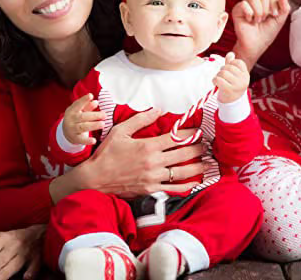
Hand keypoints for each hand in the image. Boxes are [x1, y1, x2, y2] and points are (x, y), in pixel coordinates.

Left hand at [0, 224, 43, 279]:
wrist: (40, 233)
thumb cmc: (12, 240)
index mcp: (0, 238)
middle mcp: (12, 244)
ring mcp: (26, 251)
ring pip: (13, 265)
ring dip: (3, 275)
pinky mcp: (38, 257)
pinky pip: (34, 265)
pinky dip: (31, 272)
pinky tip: (26, 277)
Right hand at [51, 108, 205, 201]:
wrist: (95, 180)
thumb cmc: (107, 153)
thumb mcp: (121, 131)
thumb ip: (140, 120)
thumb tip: (157, 110)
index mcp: (148, 146)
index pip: (175, 138)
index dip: (189, 134)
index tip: (197, 131)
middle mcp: (153, 162)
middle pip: (182, 154)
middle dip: (197, 148)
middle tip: (205, 145)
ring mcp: (153, 177)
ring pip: (181, 172)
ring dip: (196, 167)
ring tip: (205, 163)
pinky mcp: (150, 190)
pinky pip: (172, 189)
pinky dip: (186, 186)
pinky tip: (194, 182)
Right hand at [62, 93, 104, 145]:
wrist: (66, 132)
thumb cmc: (76, 118)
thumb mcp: (80, 111)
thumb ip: (88, 106)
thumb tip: (96, 101)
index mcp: (72, 111)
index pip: (77, 104)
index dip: (84, 100)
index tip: (91, 95)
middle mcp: (70, 120)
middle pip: (83, 117)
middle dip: (94, 115)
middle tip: (104, 115)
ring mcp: (72, 129)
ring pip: (83, 127)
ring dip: (93, 125)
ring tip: (103, 124)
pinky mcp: (75, 138)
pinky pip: (81, 140)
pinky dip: (87, 140)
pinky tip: (94, 140)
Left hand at [214, 52, 249, 103]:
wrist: (232, 103)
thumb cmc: (232, 85)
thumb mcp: (234, 74)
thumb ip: (231, 63)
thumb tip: (230, 54)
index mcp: (246, 74)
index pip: (238, 62)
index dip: (230, 64)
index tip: (228, 71)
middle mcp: (243, 79)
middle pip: (228, 67)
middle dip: (222, 70)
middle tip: (222, 76)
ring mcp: (237, 85)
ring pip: (223, 72)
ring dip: (218, 75)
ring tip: (219, 80)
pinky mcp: (229, 90)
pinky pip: (218, 79)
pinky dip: (214, 80)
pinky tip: (215, 83)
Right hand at [232, 0, 289, 69]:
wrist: (256, 45)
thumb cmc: (267, 33)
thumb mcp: (280, 20)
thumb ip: (285, 8)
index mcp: (266, 1)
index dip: (274, 2)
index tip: (274, 15)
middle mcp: (255, 1)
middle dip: (266, 9)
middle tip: (264, 19)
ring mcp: (246, 4)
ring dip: (258, 11)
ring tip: (257, 21)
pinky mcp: (237, 9)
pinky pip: (244, 4)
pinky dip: (249, 13)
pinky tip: (249, 20)